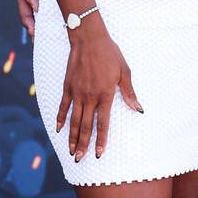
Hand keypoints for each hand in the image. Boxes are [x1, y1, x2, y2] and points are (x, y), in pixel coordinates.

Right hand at [57, 23, 143, 160]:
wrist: (88, 38)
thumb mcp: (124, 72)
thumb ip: (129, 93)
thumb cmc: (110, 54)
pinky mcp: (67, 87)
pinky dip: (60, 119)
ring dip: (71, 137)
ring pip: (73, 120)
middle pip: (85, 126)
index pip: (103, 123)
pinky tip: (58, 130)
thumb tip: (139, 109)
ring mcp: (76, 93)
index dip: (101, 140)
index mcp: (105, 95)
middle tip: (80, 159)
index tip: (99, 154)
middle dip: (83, 144)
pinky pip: (62, 106)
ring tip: (71, 151)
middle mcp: (89, 97)